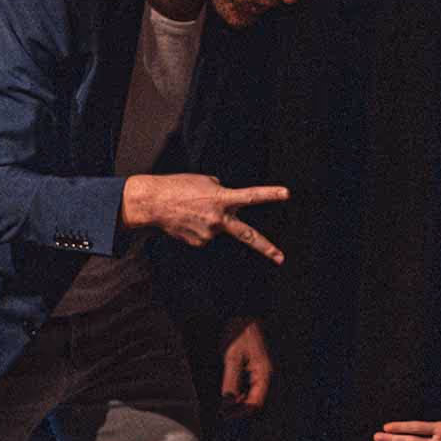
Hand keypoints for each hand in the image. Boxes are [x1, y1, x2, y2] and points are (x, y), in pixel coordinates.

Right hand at [121, 173, 288, 263]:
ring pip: (219, 228)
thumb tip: (229, 208)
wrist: (153, 203)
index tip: (287, 194)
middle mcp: (218, 219)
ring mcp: (209, 234)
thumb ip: (223, 193)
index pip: (250, 196)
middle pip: (247, 236)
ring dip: (210, 220)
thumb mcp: (205, 181)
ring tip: (192, 211)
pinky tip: (188, 221)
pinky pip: (206, 235)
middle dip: (266, 248)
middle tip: (281, 258)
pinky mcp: (199, 243)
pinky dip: (200, 228)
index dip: (270, 194)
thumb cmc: (179, 187)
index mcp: (222, 198)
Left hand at [219, 317, 272, 415]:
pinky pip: (252, 387)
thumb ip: (230, 383)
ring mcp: (263, 372)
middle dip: (241, 411)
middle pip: (257, 403)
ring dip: (240, 403)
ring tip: (223, 406)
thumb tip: (226, 406)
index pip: (256, 404)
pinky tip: (229, 393)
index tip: (223, 417)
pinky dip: (241, 393)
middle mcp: (267, 375)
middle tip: (221, 414)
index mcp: (265, 373)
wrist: (243, 311)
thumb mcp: (231, 358)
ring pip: (255, 396)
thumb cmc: (239, 332)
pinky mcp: (257, 368)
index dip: (241, 414)